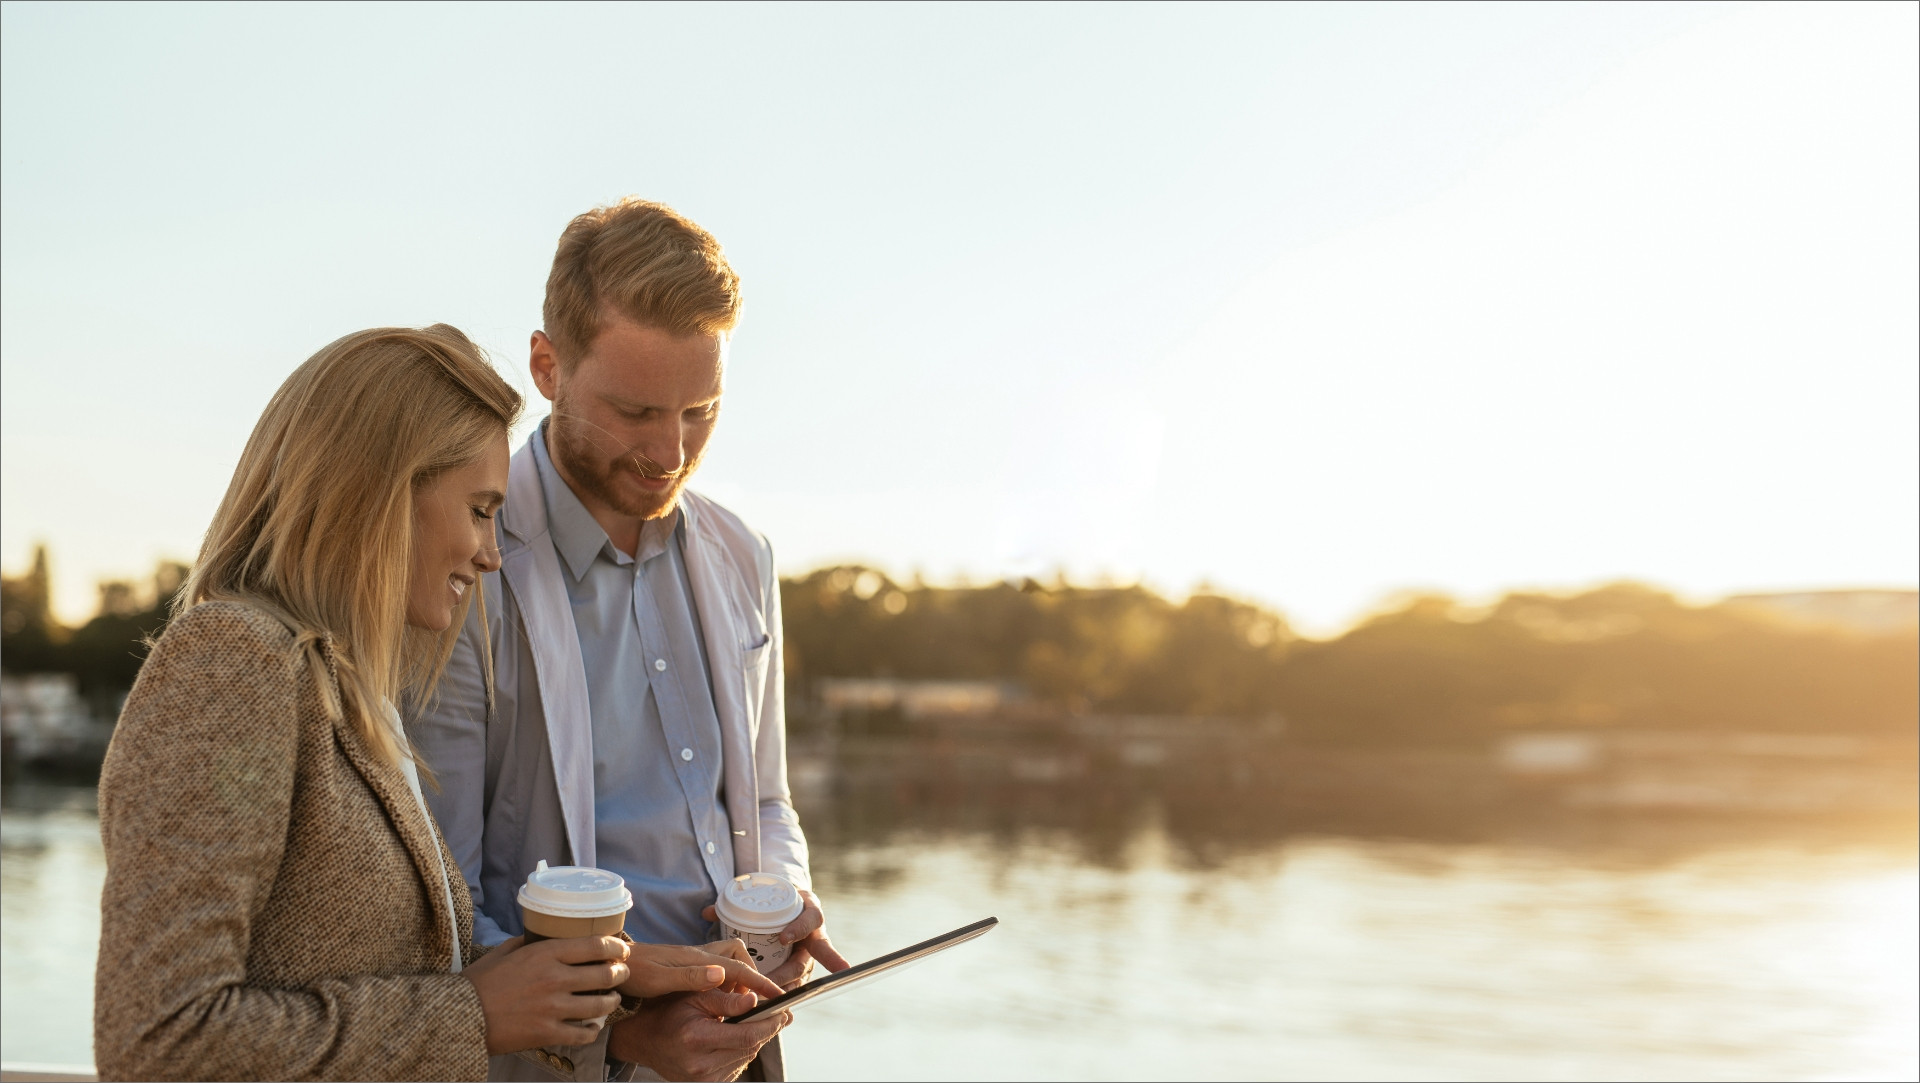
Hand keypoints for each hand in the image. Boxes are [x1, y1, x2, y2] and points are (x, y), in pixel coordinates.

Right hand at [463, 935, 629, 1055]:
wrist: (461, 1016)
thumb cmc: (479, 983)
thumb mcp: (504, 952)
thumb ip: (527, 942)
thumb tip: (541, 935)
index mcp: (544, 954)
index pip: (594, 945)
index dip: (615, 947)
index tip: (622, 949)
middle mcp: (554, 978)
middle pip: (604, 973)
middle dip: (620, 973)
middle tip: (623, 974)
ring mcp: (553, 1007)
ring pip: (599, 1005)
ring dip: (611, 1002)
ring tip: (612, 1000)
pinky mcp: (547, 1033)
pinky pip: (582, 1034)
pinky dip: (592, 1031)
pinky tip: (593, 1027)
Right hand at [607, 988, 788, 1081]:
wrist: (645, 1040)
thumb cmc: (669, 1013)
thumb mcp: (695, 997)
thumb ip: (727, 1000)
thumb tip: (755, 999)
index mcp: (697, 1039)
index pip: (747, 1035)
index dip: (770, 1024)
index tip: (785, 1012)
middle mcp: (700, 1065)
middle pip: (750, 1048)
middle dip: (767, 1030)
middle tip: (780, 1014)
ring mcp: (703, 1079)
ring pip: (746, 1059)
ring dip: (756, 1040)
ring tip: (757, 1022)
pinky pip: (736, 1067)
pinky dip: (742, 1051)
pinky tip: (738, 1038)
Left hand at [621, 940, 784, 1000]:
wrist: (611, 965)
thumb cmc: (633, 972)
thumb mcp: (660, 979)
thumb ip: (692, 977)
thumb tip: (722, 974)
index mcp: (698, 958)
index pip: (738, 968)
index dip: (760, 982)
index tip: (777, 995)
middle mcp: (700, 955)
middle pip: (738, 957)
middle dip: (751, 975)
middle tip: (753, 1000)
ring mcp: (693, 960)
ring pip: (727, 962)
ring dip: (738, 979)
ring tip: (738, 1003)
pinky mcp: (687, 967)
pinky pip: (716, 971)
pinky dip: (724, 982)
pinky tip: (718, 999)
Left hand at [706, 888, 850, 991]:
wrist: (793, 914)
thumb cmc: (778, 907)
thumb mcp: (763, 901)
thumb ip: (733, 908)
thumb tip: (707, 912)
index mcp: (808, 913)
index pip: (811, 919)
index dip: (799, 929)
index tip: (783, 938)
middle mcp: (814, 936)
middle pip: (810, 956)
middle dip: (789, 970)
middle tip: (769, 983)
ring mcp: (808, 956)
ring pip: (801, 975)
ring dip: (784, 988)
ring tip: (763, 1000)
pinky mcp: (800, 973)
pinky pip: (794, 987)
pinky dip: (780, 997)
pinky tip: (766, 1008)